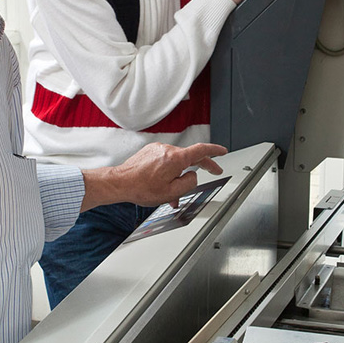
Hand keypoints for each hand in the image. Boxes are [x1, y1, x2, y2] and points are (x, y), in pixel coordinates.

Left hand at [80, 142, 226, 210]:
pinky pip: (165, 161)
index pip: (201, 150)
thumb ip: (189, 183)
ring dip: (179, 175)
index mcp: (176, 158)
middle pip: (190, 157)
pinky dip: (168, 172)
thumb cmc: (141, 188)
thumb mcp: (171, 192)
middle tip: (213, 171)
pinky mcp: (150, 151)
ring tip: (173, 193)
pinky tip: (163, 185)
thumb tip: (193, 175)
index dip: (215, 151)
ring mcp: (158, 149)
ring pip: (176, 162)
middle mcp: (167, 150)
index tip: (223, 152)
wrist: (120, 183)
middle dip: (202, 166)